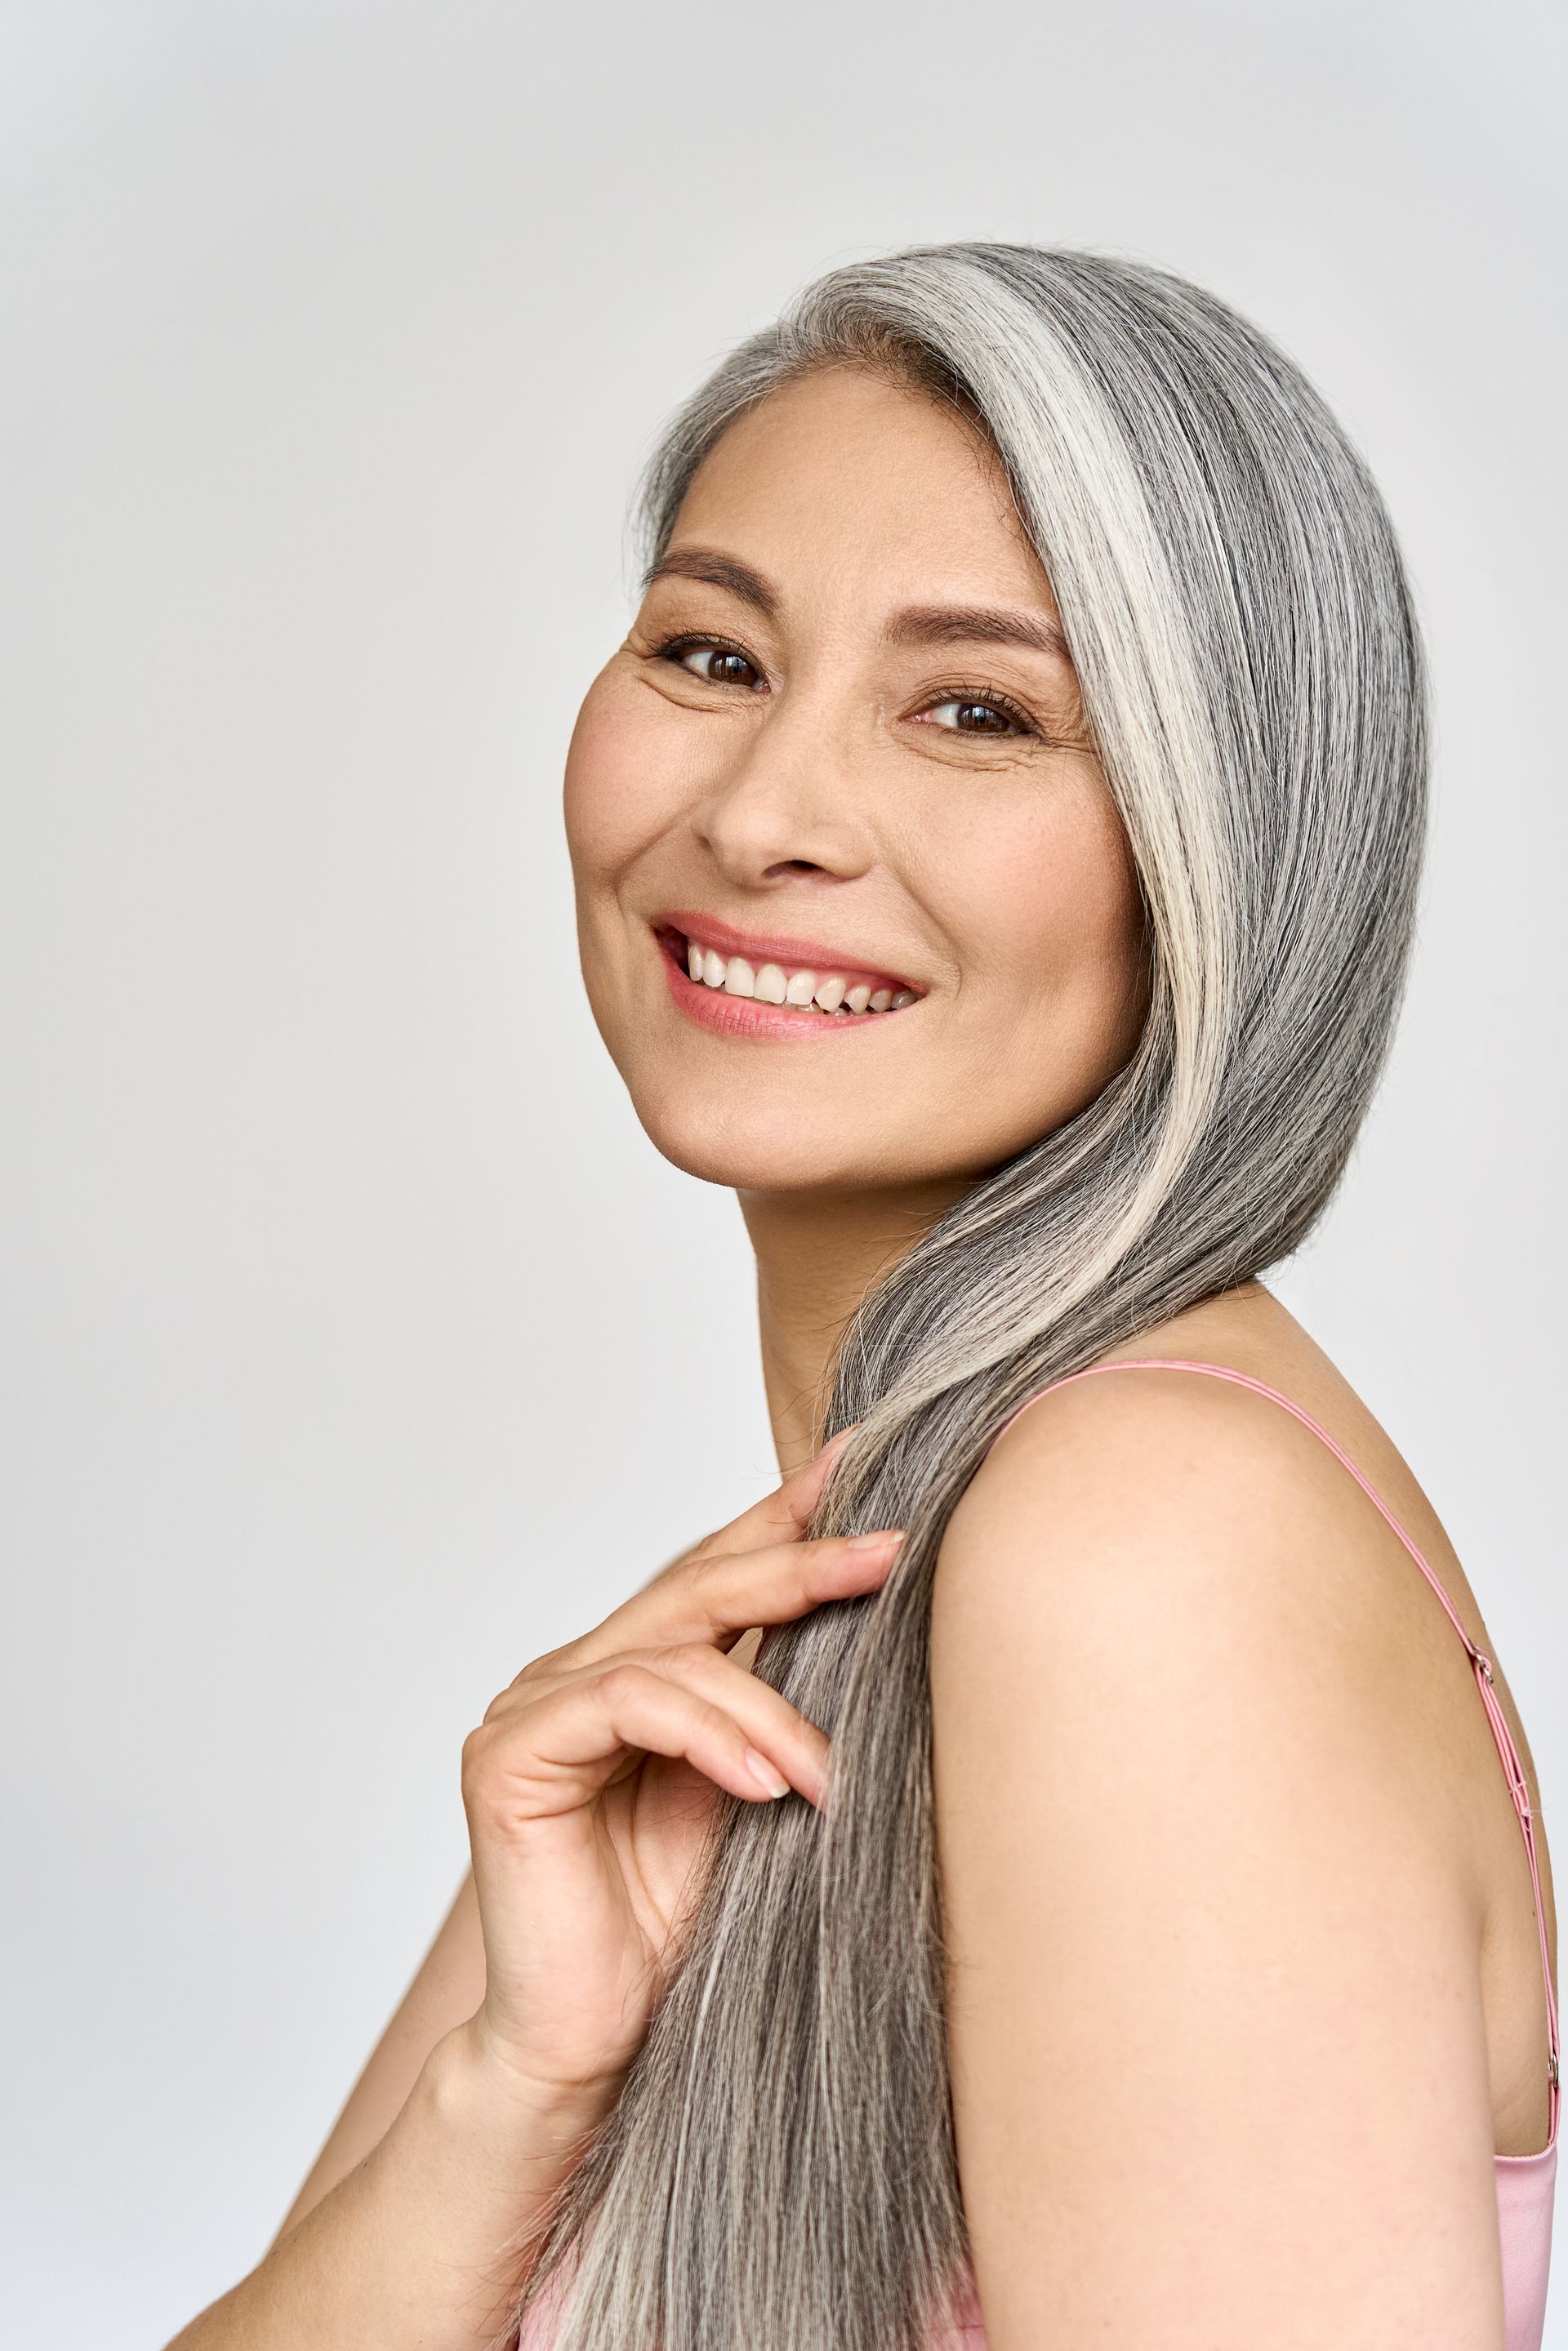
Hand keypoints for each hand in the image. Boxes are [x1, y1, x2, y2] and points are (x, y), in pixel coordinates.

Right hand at [457, 1440, 902, 2101]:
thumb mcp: (754, 1794)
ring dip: (767, 1704)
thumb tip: (873, 1613)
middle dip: (796, 1564)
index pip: (711, 1578)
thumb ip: (775, 1708)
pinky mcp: (508, 1755)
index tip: (859, 1463)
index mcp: (626, 1675)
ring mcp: (532, 1708)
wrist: (592, 2049)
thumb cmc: (672, 1934)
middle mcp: (572, 1675)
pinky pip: (625, 1703)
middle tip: (885, 1549)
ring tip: (826, 1772)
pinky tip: (766, 1781)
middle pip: (694, 1590)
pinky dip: (707, 1733)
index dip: (781, 1520)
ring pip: (670, 1651)